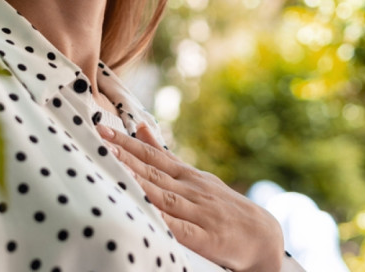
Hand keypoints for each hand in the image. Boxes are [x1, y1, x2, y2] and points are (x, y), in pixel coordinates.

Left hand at [97, 123, 283, 271]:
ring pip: (163, 196)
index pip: (153, 155)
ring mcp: (199, 212)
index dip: (128, 143)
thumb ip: (164, 154)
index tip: (104, 129)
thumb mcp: (195, 176)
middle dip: (126, 155)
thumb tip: (141, 126)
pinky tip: (146, 212)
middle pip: (154, 171)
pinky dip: (163, 220)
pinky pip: (180, 229)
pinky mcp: (206, 239)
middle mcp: (192, 190)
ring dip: (139, 181)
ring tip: (115, 167)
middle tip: (101, 139)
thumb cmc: (222, 206)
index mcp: (188, 175)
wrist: (263, 236)